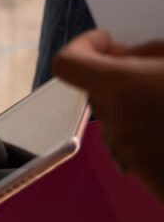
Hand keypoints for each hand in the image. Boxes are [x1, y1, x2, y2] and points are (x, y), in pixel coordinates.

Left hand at [54, 29, 163, 201]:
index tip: (109, 40)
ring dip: (134, 102)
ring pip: (117, 117)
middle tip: (153, 64)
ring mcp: (133, 156)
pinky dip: (150, 129)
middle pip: (96, 89)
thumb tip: (120, 54)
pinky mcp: (152, 181)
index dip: (84, 46)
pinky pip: (136, 145)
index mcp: (122, 88)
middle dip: (116, 73)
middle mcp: (118, 124)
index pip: (68, 64)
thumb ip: (147, 52)